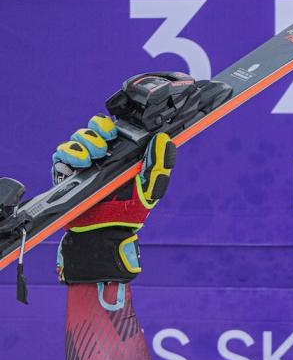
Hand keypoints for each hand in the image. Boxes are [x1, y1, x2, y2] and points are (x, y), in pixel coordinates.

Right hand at [56, 120, 174, 283]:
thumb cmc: (128, 214)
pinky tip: (79, 163)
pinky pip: (61, 154)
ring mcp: (83, 164)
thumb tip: (165, 140)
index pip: (115, 131)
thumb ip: (158, 165)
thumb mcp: (149, 189)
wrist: (103, 234)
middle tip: (106, 144)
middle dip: (98, 130)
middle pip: (94, 129)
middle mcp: (102, 158)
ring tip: (94, 157)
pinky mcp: (65, 173)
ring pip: (78, 138)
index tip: (118, 130)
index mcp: (122, 157)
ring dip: (85, 142)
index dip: (115, 125)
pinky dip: (68, 154)